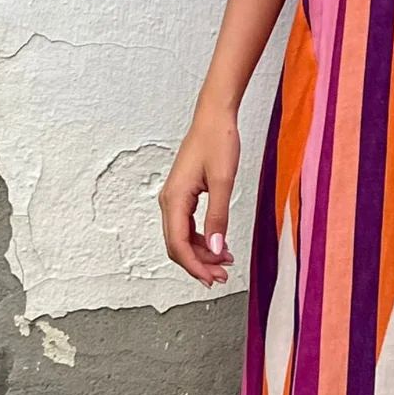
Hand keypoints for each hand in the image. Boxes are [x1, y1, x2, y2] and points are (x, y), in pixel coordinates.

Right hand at [158, 105, 240, 290]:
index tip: (213, 278)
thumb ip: (218, 216)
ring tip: (225, 262)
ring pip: (182, 237)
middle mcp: (169, 201)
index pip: (178, 245)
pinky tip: (219, 243)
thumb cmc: (218, 140)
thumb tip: (217, 248)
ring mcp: (174, 198)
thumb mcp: (223, 180)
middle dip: (199, 263)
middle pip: (177, 245)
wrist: (214, 116)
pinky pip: (187, 225)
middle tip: (223, 275)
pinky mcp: (183, 194)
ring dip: (201, 253)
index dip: (195, 266)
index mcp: (174, 199)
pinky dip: (201, 239)